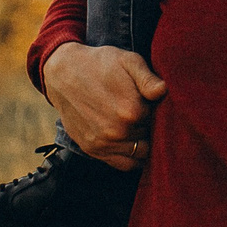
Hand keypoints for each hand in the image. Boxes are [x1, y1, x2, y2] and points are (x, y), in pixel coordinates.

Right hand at [42, 42, 166, 170]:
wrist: (63, 73)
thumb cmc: (100, 64)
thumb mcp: (128, 61)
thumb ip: (148, 78)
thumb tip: (163, 91)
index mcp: (132, 111)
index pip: (161, 119)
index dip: (158, 110)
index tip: (151, 102)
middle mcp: (118, 132)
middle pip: (152, 137)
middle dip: (150, 126)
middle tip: (142, 113)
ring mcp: (105, 144)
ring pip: (141, 153)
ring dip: (142, 142)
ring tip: (135, 125)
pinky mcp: (93, 150)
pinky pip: (124, 165)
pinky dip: (131, 157)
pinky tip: (130, 142)